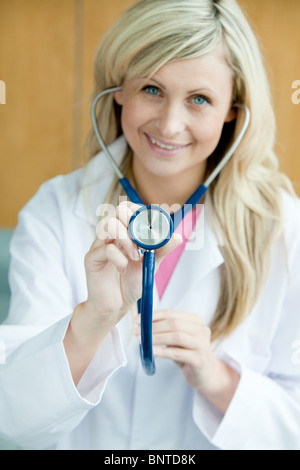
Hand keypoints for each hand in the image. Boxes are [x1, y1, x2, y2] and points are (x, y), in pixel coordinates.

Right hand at [65, 203, 181, 384]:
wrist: (116, 306)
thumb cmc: (131, 282)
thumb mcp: (150, 264)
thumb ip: (161, 250)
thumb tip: (177, 236)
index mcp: (124, 232)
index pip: (129, 208)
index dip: (141, 211)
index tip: (153, 225)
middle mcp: (110, 235)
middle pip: (118, 210)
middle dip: (134, 222)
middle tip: (143, 241)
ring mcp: (99, 245)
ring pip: (110, 225)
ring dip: (127, 240)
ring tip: (135, 257)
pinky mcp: (91, 258)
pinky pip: (106, 249)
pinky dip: (119, 259)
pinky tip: (123, 269)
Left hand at [135, 309, 239, 412]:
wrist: (205, 374)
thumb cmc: (188, 354)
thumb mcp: (178, 339)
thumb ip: (165, 330)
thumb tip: (142, 325)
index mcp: (195, 321)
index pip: (171, 313)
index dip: (153, 316)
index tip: (138, 320)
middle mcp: (201, 330)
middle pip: (174, 323)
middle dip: (153, 327)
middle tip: (138, 332)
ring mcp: (202, 344)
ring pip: (177, 336)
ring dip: (157, 338)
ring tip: (143, 341)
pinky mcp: (200, 359)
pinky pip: (178, 353)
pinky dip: (163, 351)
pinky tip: (152, 352)